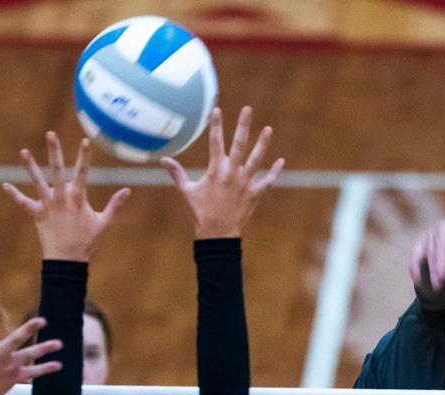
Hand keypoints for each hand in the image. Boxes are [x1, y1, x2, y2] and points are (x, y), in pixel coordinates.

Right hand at [0, 289, 62, 394]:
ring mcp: (6, 368)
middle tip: (43, 320)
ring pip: (28, 356)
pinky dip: (45, 370)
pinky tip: (58, 365)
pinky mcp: (13, 378)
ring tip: (59, 344)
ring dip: (44, 350)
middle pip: (14, 340)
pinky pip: (32, 374)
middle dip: (28, 329)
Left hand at [3, 132, 129, 260]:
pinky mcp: (37, 215)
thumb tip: (128, 190)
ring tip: (24, 152)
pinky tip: (4, 185)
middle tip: (50, 134)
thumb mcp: (104, 223)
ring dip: (30, 167)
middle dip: (54, 151)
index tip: (85, 140)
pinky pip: (23, 203)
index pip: (83, 172)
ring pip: (38, 182)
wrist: (68, 261)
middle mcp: (62, 198)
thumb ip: (115, 205)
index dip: (84, 155)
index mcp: (78, 198)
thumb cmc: (87, 242)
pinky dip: (14, 195)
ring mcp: (48, 206)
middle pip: (57, 170)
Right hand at [160, 106, 284, 238]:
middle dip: (243, 125)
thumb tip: (163, 160)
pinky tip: (281, 161)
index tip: (217, 110)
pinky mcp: (254, 194)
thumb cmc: (199, 213)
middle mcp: (232, 174)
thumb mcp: (186, 191)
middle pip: (239, 145)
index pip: (215, 142)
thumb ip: (176, 173)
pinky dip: (275, 172)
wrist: (217, 235)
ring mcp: (245, 183)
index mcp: (215, 171)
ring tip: (268, 129)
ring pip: (256, 159)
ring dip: (262, 144)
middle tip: (247, 109)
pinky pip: (268, 181)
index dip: (216, 125)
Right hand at [408, 219, 444, 289]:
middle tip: (443, 281)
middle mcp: (439, 231)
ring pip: (427, 255)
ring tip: (436, 287)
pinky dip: (414, 268)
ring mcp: (426, 238)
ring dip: (431, 271)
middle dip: (440, 265)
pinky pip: (414, 257)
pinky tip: (418, 281)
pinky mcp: (418, 245)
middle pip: (439, 248)